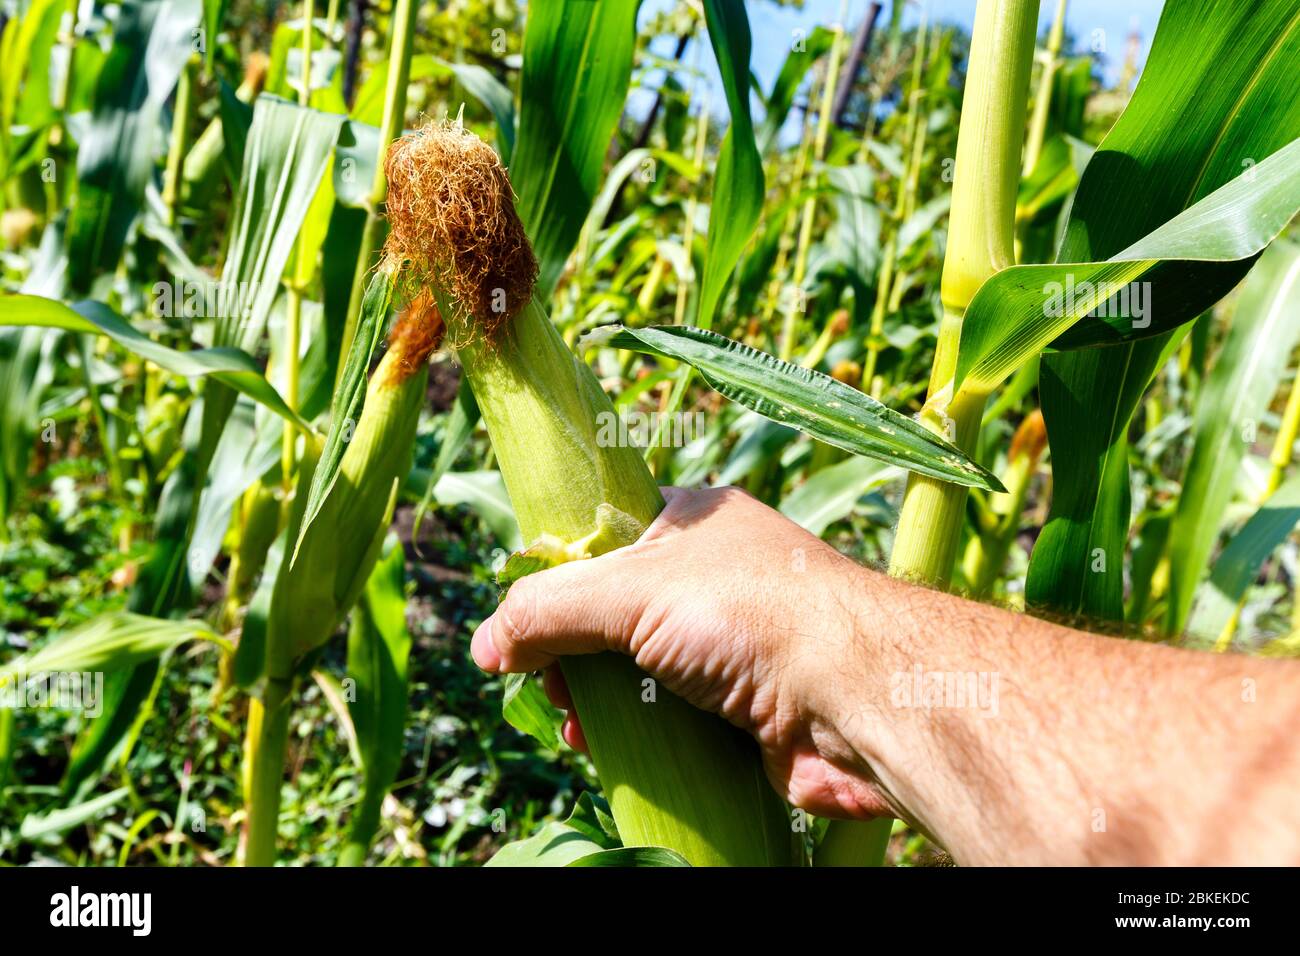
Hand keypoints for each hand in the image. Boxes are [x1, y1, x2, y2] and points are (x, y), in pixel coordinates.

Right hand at [471, 486, 894, 819]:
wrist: (855, 699)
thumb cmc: (748, 615)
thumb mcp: (630, 592)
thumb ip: (547, 610)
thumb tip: (484, 646)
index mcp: (696, 522)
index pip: (607, 538)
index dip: (561, 578)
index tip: (526, 620)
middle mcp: (715, 577)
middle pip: (614, 613)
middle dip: (571, 652)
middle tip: (548, 683)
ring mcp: (731, 644)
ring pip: (637, 670)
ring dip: (594, 698)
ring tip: (574, 724)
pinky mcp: (742, 706)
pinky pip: (667, 716)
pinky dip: (631, 732)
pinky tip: (603, 748)